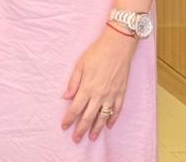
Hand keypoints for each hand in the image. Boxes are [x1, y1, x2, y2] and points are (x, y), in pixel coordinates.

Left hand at [60, 25, 136, 142]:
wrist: (118, 46)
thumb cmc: (97, 53)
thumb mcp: (80, 65)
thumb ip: (73, 82)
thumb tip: (65, 97)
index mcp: (87, 87)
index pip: (75, 108)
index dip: (69, 119)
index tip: (64, 126)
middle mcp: (99, 94)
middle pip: (88, 117)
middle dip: (81, 129)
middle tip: (76, 139)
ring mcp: (112, 95)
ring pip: (103, 117)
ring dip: (96, 128)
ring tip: (92, 137)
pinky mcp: (121, 93)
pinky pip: (117, 110)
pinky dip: (113, 119)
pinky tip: (108, 125)